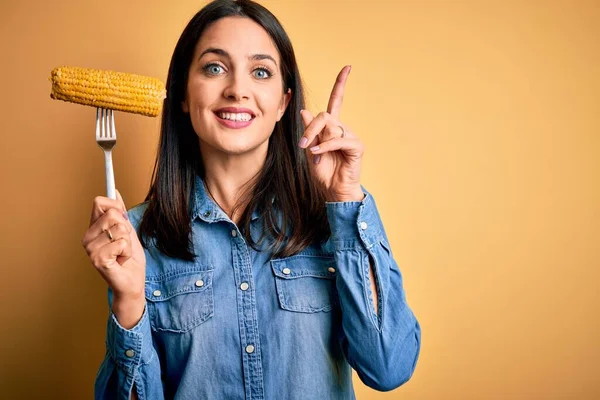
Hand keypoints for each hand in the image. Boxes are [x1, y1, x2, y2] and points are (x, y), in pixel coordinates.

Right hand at [81, 190, 145, 305]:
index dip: (116, 207)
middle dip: (126, 228)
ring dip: (128, 242)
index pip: (99, 202)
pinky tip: (121, 260)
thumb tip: (115, 192)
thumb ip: (120, 212)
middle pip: (112, 214)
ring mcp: (90, 249)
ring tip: (122, 253)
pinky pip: (121, 243)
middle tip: (123, 244)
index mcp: (92, 229)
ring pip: (120, 229)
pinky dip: (128, 251)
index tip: (122, 218)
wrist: (132, 282)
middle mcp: (87, 237)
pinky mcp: (98, 259)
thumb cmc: (129, 259)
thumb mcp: (128, 231)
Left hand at [298, 65, 364, 201]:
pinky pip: (337, 140)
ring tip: (312, 155)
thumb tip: (304, 111)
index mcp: (332, 127)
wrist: (334, 190)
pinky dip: (324, 147)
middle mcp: (343, 128)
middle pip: (325, 115)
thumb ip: (309, 131)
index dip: (341, 83)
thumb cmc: (323, 172)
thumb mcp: (310, 149)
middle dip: (310, 128)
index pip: (337, 100)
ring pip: (330, 126)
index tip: (348, 67)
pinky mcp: (356, 146)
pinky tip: (317, 155)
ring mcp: (351, 136)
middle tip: (302, 144)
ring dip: (316, 140)